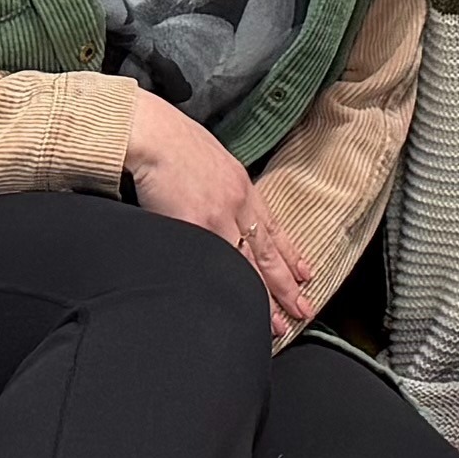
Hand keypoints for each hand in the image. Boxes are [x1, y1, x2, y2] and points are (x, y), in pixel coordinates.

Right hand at [123, 93, 315, 329]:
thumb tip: (215, 203)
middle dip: (287, 286)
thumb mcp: (208, 158)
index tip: (306, 275)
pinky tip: (237, 307)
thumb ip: (219, 185)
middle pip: (268, 253)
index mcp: (241, 186)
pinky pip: (216, 266)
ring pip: (248, 266)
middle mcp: (237, 204)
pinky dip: (228, 288)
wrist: (152, 133)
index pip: (273, 228)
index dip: (291, 255)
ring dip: (264, 298)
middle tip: (304, 311)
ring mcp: (217, 218)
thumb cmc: (171, 140)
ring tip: (279, 324)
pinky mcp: (194, 227)